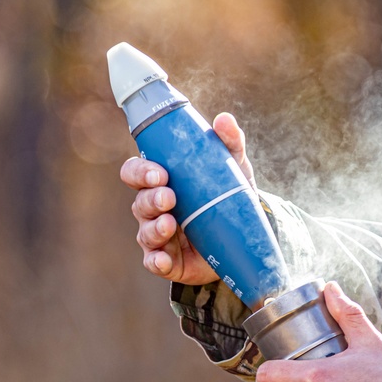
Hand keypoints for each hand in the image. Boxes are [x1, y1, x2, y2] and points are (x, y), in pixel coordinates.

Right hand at [119, 112, 255, 284]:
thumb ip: (228, 143)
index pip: (136, 172)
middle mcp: (154, 208)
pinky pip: (154, 262)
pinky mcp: (169, 261)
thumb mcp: (232, 169)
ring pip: (145, 232)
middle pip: (139, 201)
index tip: (159, 172)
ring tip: (170, 224)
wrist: (245, 238)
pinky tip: (163, 260)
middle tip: (169, 197)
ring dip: (154, 228)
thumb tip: (224, 119)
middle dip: (151, 198)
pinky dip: (156, 261)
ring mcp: (159, 237)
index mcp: (162, 182)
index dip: (140, 171)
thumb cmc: (227, 197)